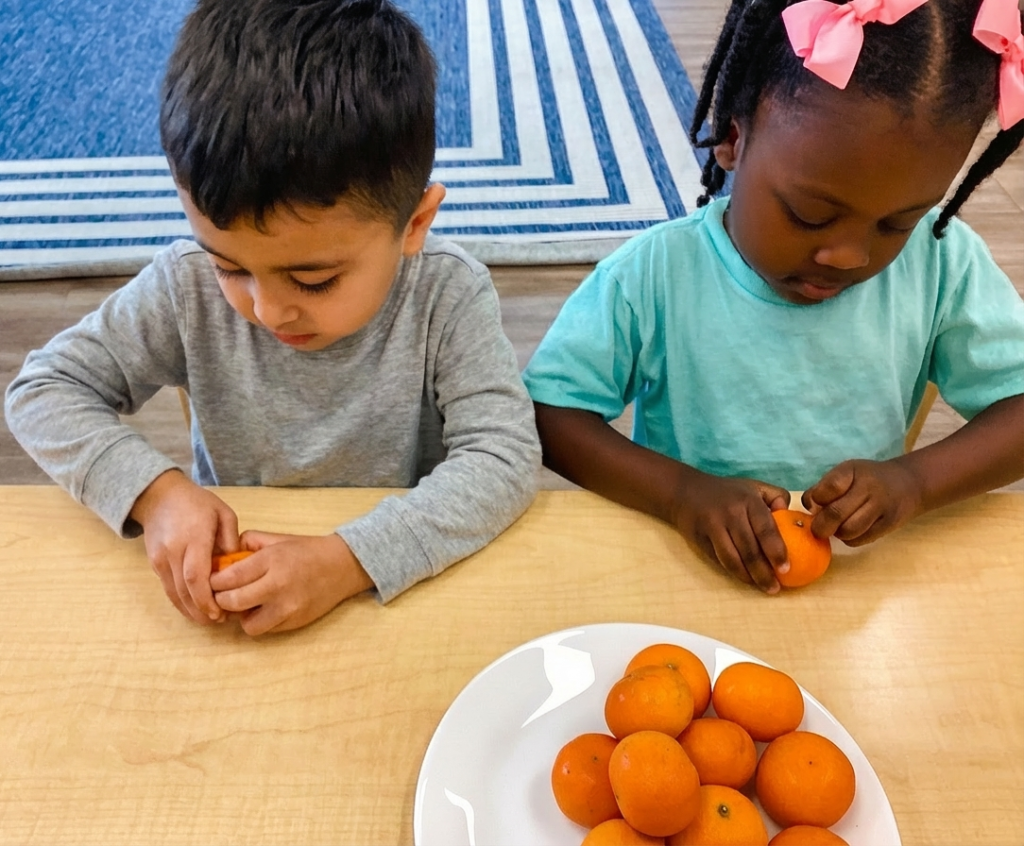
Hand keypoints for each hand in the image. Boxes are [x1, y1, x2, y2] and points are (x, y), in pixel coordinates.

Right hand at [129, 469, 239, 623]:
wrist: (160, 496)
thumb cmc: (197, 503)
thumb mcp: (223, 513)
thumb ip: (232, 539)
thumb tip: (238, 566)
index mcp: (194, 537)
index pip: (196, 575)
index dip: (206, 598)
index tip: (220, 612)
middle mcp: (173, 551)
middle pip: (184, 589)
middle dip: (200, 610)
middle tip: (218, 622)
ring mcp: (161, 559)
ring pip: (173, 593)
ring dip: (189, 610)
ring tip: (208, 620)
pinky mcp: (154, 564)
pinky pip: (167, 588)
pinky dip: (180, 602)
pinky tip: (193, 609)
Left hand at [209, 531, 374, 635]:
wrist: (342, 566)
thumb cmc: (306, 550)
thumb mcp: (276, 538)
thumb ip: (248, 543)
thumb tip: (222, 557)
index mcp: (272, 560)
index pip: (229, 578)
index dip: (214, 581)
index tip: (211, 580)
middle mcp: (278, 585)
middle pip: (232, 602)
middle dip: (221, 599)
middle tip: (222, 594)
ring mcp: (288, 607)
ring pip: (247, 624)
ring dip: (241, 616)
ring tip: (245, 605)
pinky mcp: (295, 622)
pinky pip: (266, 629)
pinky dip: (259, 621)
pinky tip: (262, 608)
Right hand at [671, 469, 790, 592]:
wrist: (685, 491)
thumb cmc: (727, 492)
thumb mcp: (754, 486)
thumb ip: (776, 497)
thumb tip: (793, 518)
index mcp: (749, 500)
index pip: (766, 529)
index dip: (776, 551)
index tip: (786, 569)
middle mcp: (731, 513)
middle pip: (750, 549)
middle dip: (764, 572)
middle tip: (776, 587)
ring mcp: (714, 526)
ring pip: (733, 559)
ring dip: (749, 577)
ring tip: (764, 587)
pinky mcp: (700, 538)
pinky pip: (720, 560)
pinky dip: (734, 572)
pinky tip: (746, 578)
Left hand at [803, 458, 923, 544]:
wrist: (908, 484)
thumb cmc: (867, 479)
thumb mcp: (846, 473)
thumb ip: (824, 488)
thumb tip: (807, 506)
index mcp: (852, 470)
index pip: (829, 487)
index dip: (817, 499)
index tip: (815, 504)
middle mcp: (868, 487)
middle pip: (836, 514)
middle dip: (821, 525)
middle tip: (818, 528)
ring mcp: (881, 507)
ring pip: (848, 531)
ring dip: (837, 533)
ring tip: (838, 527)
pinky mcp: (888, 525)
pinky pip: (860, 540)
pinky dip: (850, 539)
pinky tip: (852, 531)